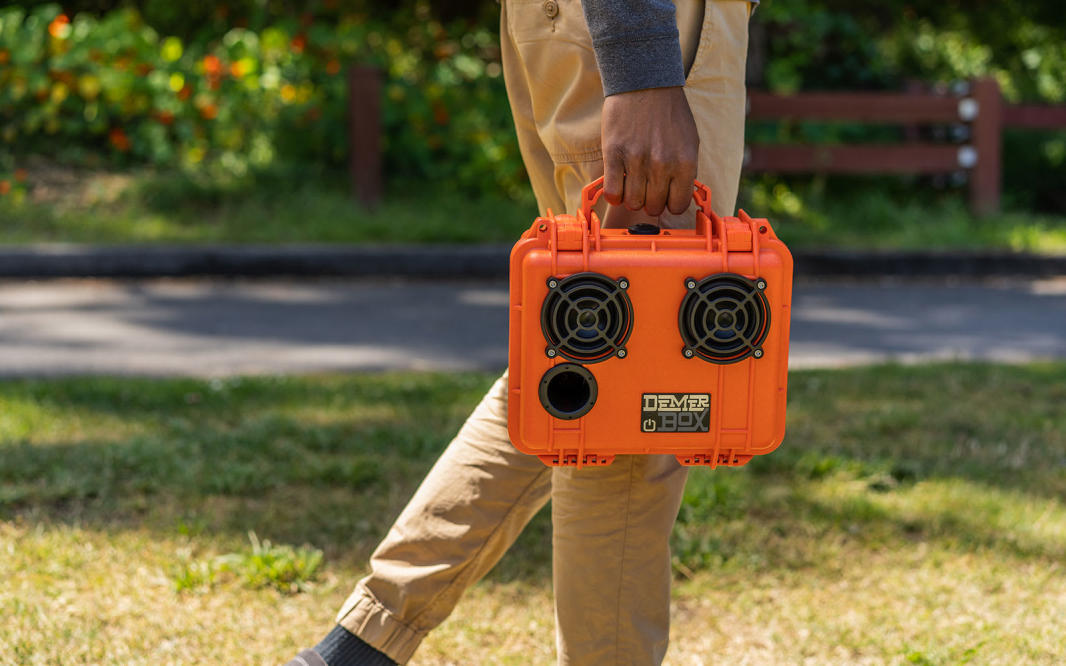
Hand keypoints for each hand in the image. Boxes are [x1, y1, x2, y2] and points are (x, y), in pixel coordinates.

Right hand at [601, 86, 698, 219]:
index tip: (664, 196)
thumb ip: (685, 170)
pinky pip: (612, 192)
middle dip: (649, 202)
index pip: (678, 206)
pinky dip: (614, 194)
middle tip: (646, 189)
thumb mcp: (689, 141)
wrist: (644, 82)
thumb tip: (677, 197)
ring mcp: (637, 160)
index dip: (669, 204)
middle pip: (653, 207)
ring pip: (632, 203)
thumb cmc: (669, 112)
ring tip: (632, 184)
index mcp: (685, 162)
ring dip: (631, 197)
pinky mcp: (614, 154)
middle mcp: (662, 164)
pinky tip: (617, 184)